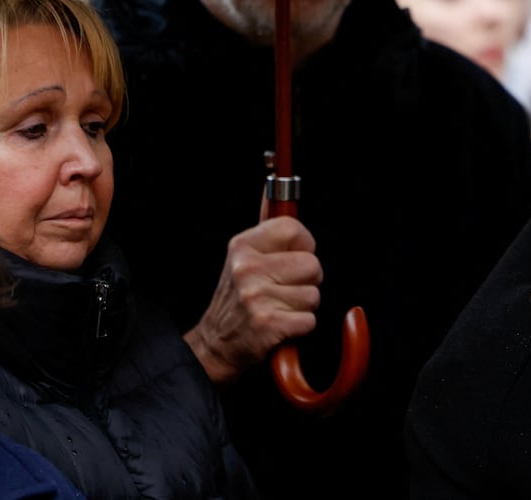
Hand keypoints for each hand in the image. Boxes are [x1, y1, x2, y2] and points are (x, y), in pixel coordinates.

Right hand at [185, 216, 322, 383]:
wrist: (216, 344)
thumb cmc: (239, 298)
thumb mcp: (245, 256)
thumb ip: (266, 224)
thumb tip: (274, 186)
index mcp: (243, 246)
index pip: (294, 228)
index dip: (303, 245)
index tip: (293, 257)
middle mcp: (246, 268)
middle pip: (312, 264)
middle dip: (306, 281)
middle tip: (282, 290)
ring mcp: (255, 297)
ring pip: (314, 295)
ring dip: (302, 306)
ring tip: (278, 308)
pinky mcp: (267, 325)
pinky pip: (309, 320)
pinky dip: (300, 327)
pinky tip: (279, 326)